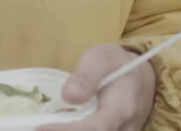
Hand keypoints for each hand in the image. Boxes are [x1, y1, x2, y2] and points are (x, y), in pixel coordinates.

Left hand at [38, 43, 155, 130]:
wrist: (142, 80)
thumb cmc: (117, 65)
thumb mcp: (102, 57)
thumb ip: (86, 74)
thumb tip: (69, 95)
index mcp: (122, 107)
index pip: (95, 128)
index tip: (40, 127)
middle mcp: (124, 128)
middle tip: (38, 126)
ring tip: (48, 125)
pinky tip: (60, 126)